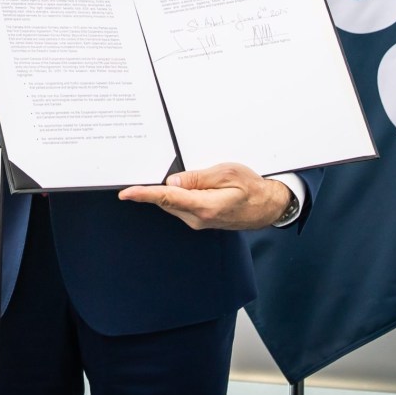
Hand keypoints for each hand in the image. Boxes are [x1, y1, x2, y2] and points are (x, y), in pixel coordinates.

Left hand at [117, 163, 293, 230]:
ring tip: (180, 177)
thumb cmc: (252, 188)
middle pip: (166, 201)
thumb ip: (197, 178)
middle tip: (145, 172)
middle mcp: (198, 218)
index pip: (168, 198)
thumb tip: (172, 181)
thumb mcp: (227, 173)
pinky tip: (183, 186)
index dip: (145, 195)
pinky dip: (176, 196)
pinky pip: (180, 206)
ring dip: (167, 191)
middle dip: (154, 188)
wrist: (268, 207)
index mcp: (205, 206)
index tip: (126, 193)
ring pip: (172, 203)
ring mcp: (198, 221)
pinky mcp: (199, 220)